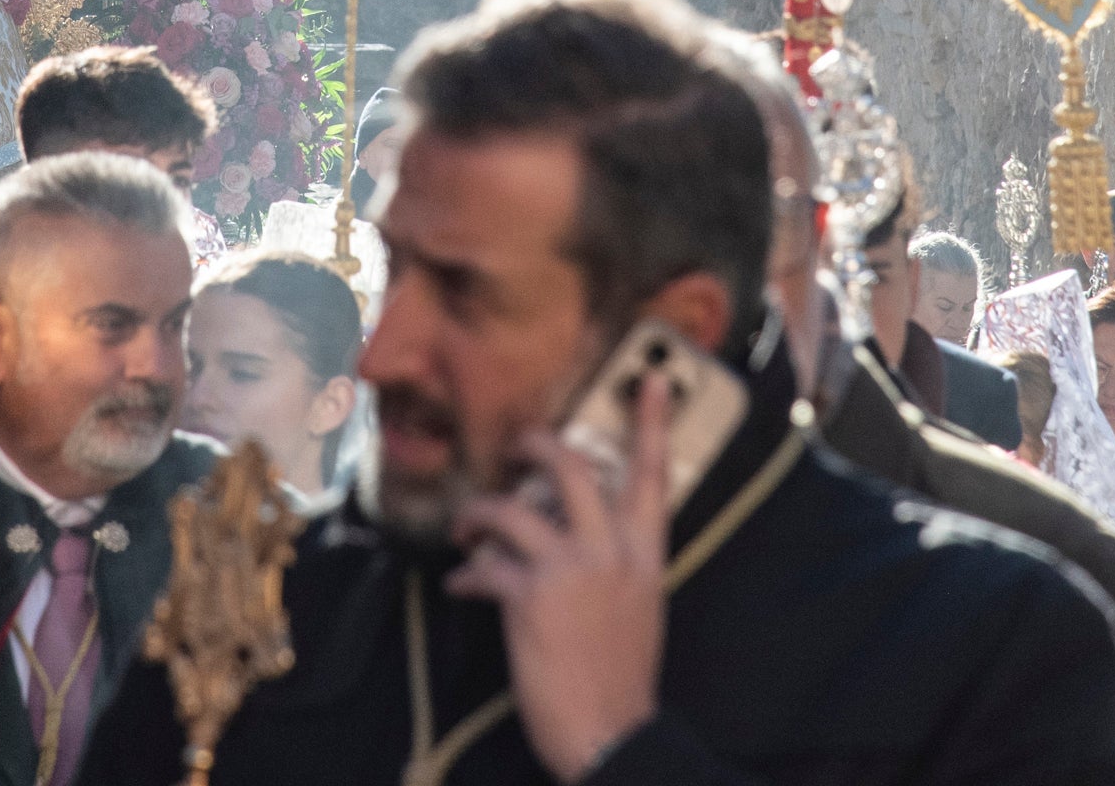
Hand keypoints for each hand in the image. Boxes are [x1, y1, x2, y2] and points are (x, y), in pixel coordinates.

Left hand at [445, 372, 670, 781]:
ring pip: (512, 510)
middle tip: (514, 446)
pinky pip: (485, 565)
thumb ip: (616, 563)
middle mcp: (611, 553)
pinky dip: (466, 573)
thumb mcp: (638, 608)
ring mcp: (570, 571)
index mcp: (645, 556)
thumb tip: (576, 534)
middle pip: (571, 469)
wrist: (612, 735)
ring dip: (478, 515)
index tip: (653, 377)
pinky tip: (461, 584)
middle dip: (534, 446)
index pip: (653, 477)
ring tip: (464, 529)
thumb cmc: (620, 678)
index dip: (652, 424)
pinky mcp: (529, 598)